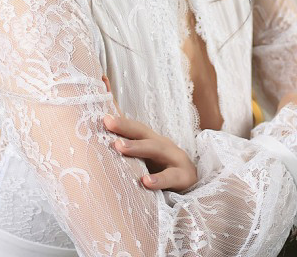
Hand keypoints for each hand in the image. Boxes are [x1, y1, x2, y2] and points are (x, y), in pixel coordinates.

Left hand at [102, 75, 197, 192]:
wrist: (193, 183)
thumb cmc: (163, 170)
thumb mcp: (146, 159)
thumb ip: (129, 150)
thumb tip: (104, 139)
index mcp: (150, 140)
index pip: (133, 127)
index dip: (118, 119)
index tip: (103, 113)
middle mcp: (162, 144)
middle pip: (142, 132)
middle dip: (124, 126)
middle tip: (107, 122)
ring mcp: (174, 158)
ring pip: (155, 149)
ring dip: (137, 147)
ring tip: (119, 146)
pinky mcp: (184, 176)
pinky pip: (171, 177)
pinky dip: (158, 179)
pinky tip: (145, 181)